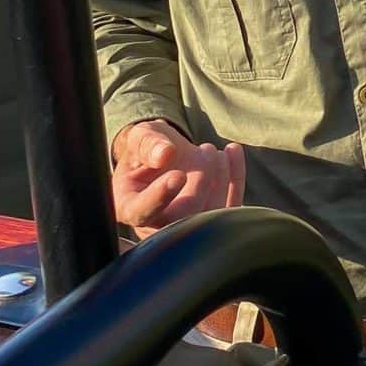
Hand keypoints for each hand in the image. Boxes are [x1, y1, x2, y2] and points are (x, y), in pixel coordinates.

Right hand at [111, 119, 245, 240]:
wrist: (162, 158)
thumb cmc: (146, 148)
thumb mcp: (140, 138)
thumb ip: (147, 143)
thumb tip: (164, 155)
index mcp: (130, 206)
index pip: (142, 212)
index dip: (160, 197)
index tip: (178, 174)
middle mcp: (155, 224)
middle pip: (182, 217)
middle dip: (201, 182)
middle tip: (206, 148)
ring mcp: (184, 227)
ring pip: (209, 217)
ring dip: (221, 180)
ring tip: (214, 151)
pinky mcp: (208, 220)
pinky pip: (227, 209)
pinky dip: (236, 180)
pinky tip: (233, 151)